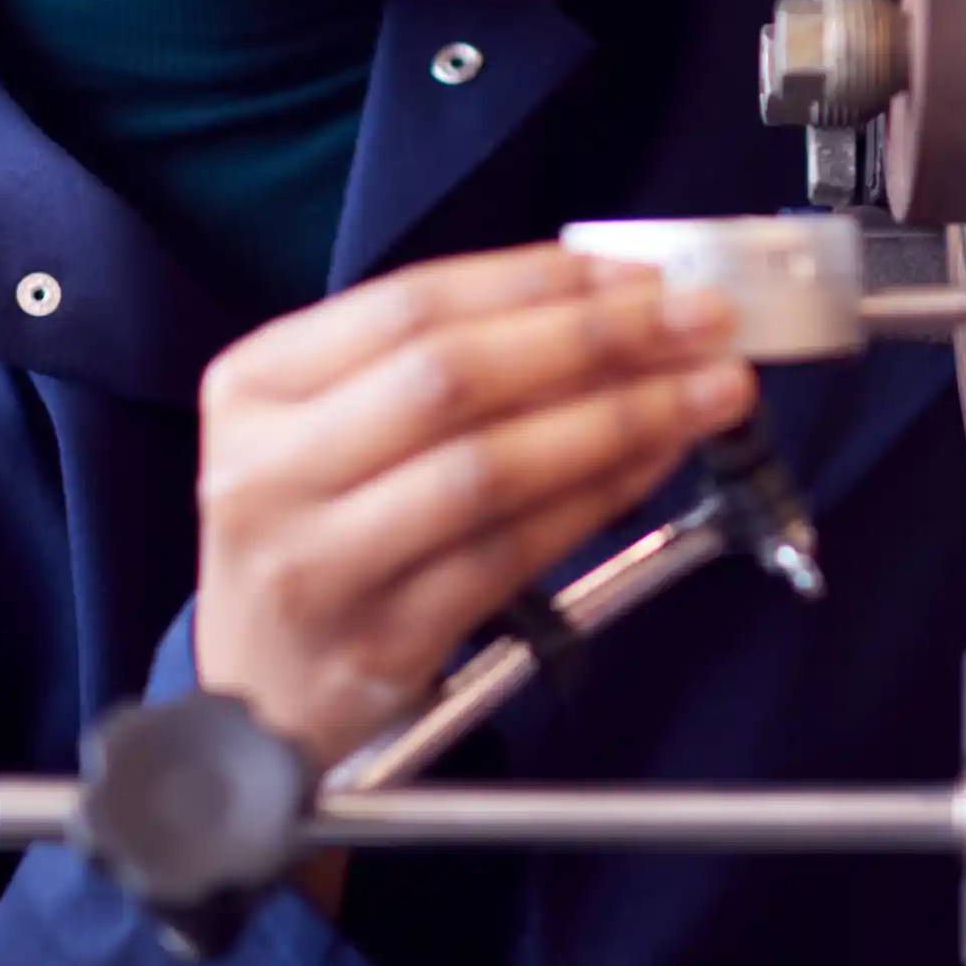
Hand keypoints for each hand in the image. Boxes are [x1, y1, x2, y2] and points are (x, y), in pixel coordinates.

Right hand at [191, 245, 749, 768]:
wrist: (258, 694)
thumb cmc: (318, 531)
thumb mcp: (332, 424)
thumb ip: (443, 358)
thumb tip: (615, 300)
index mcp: (256, 387)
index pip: (412, 304)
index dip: (538, 280)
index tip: (641, 272)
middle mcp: (270, 472)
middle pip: (452, 378)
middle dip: (595, 338)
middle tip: (701, 318)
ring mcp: (320, 564)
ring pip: (490, 468)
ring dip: (621, 417)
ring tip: (710, 389)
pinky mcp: (380, 641)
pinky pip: (513, 552)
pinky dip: (599, 496)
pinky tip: (659, 459)